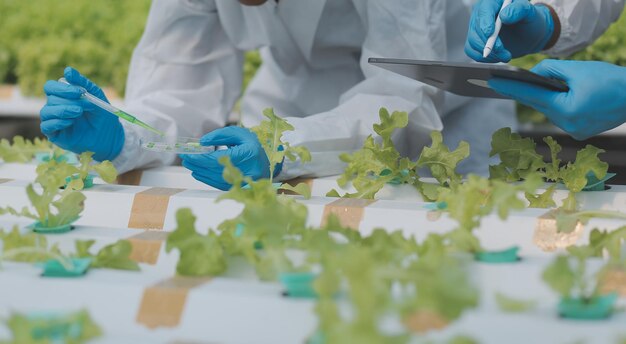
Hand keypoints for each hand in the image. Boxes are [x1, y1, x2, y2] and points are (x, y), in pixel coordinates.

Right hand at [40, 67, 123, 161]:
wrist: (110, 137)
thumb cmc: (103, 116)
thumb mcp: (97, 97)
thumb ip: (83, 83)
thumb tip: (68, 70)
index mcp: (63, 97)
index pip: (51, 87)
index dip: (63, 88)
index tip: (80, 91)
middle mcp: (56, 107)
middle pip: (50, 98)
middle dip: (69, 100)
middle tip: (86, 106)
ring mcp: (54, 121)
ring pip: (46, 111)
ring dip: (63, 110)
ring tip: (79, 112)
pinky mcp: (55, 135)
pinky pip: (46, 126)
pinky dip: (57, 122)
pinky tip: (70, 122)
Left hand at [180, 126, 275, 189]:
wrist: (267, 163)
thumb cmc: (253, 146)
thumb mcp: (240, 134)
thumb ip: (220, 135)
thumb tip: (203, 142)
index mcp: (248, 154)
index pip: (219, 158)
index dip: (202, 157)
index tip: (189, 153)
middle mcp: (246, 170)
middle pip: (215, 169)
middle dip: (198, 164)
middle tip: (185, 158)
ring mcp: (243, 181)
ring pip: (216, 178)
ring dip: (200, 172)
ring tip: (189, 164)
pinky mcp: (239, 188)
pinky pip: (219, 184)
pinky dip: (206, 179)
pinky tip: (198, 172)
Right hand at [465, 0, 555, 62]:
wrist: (528, 35)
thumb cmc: (529, 21)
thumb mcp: (529, 12)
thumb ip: (519, 9)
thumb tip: (504, 15)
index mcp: (493, 3)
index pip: (484, 11)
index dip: (485, 22)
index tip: (490, 33)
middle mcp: (482, 14)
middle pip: (476, 29)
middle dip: (489, 44)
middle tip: (504, 52)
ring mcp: (477, 28)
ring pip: (473, 42)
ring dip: (489, 53)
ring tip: (506, 56)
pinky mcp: (475, 41)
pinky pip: (472, 51)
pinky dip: (484, 58)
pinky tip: (497, 57)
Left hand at [489, 60, 625, 139]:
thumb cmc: (611, 80)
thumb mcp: (579, 69)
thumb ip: (551, 70)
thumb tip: (532, 74)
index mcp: (567, 109)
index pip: (531, 96)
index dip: (509, 88)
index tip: (492, 83)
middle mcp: (567, 124)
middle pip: (539, 105)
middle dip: (523, 93)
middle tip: (502, 83)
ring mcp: (574, 130)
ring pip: (550, 111)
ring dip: (542, 99)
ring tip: (528, 87)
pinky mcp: (580, 132)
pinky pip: (561, 116)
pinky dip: (556, 105)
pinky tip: (553, 97)